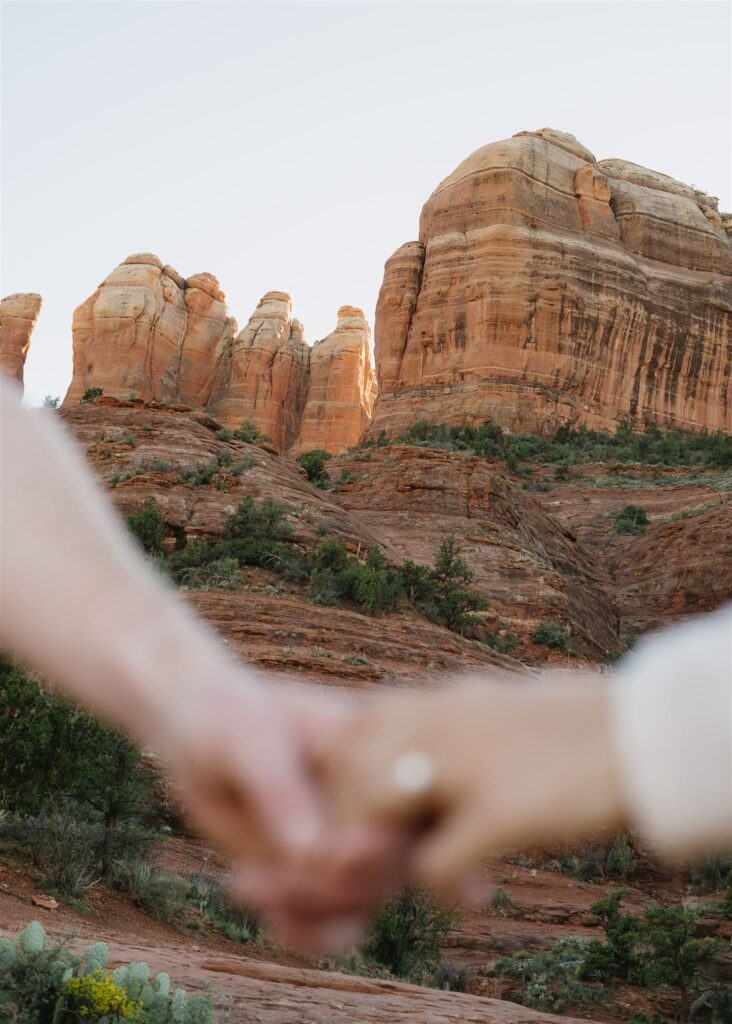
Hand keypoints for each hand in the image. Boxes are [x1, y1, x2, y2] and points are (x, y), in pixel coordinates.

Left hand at [152, 673, 405, 951]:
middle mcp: (377, 799)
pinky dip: (305, 932)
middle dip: (324, 890)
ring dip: (308, 913)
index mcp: (380, 754)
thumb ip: (281, 790)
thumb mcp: (250, 741)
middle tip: (254, 881)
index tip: (307, 855)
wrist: (202, 732)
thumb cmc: (231, 720)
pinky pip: (340, 924)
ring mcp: (354, 836)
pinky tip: (257, 901)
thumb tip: (314, 854)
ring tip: (247, 887)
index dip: (368, 850)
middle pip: (389, 871)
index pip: (405, 815)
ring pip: (364, 903)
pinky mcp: (326, 870)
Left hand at [316, 678, 624, 897]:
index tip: (373, 811)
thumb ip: (459, 721)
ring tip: (423, 874)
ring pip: (369, 806)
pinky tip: (476, 898)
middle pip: (344, 763)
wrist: (647, 734)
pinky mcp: (501, 812)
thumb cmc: (583, 726)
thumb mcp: (504, 706)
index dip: (346, 772)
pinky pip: (431, 865)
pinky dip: (442, 894)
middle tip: (386, 851)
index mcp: (446, 697)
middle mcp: (443, 721)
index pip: (352, 722)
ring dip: (383, 852)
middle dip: (351, 813)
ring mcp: (467, 764)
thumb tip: (431, 740)